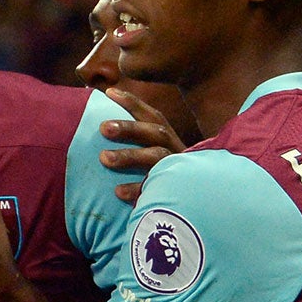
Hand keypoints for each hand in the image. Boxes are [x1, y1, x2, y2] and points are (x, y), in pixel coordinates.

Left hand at [97, 89, 184, 203]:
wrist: (198, 208)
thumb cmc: (164, 180)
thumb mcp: (155, 157)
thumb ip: (135, 143)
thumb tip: (103, 126)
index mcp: (169, 140)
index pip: (153, 116)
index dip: (133, 103)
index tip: (109, 93)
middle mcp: (176, 151)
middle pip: (155, 133)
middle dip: (129, 128)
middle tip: (103, 127)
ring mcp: (179, 171)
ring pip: (157, 158)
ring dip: (130, 156)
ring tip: (104, 157)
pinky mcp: (178, 193)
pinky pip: (157, 189)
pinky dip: (137, 189)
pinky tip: (117, 192)